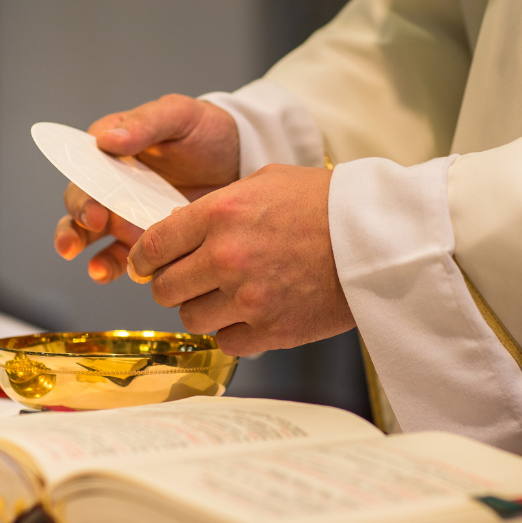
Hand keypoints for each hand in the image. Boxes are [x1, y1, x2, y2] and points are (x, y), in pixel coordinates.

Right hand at [53, 94, 239, 282]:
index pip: (82, 168)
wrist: (240, 159)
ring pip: (88, 234)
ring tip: (96, 268)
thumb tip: (106, 139)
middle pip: (79, 204)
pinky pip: (118, 255)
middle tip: (92, 230)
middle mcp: (110, 182)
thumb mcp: (178, 115)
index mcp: (111, 149)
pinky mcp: (142, 237)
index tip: (93, 209)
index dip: (82, 190)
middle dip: (75, 224)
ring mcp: (124, 212)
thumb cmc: (206, 130)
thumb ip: (145, 123)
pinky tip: (108, 273)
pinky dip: (109, 266)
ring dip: (82, 249)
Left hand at [126, 164, 353, 355]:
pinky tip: (249, 313)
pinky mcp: (271, 330)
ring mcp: (248, 298)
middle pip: (164, 287)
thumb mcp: (265, 181)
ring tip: (225, 296)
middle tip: (187, 280)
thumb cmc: (326, 203)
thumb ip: (217, 204)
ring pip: (190, 318)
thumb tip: (179, 227)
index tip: (146, 264)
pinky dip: (232, 331)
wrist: (378, 238)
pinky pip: (225, 341)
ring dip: (202, 309)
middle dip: (171, 284)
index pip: (153, 245)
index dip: (143, 258)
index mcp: (220, 214)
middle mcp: (226, 257)